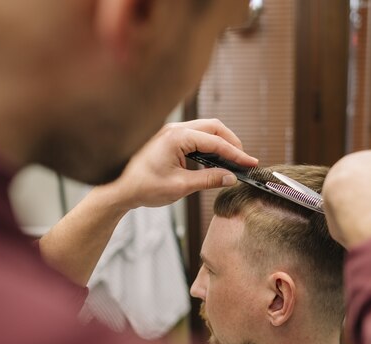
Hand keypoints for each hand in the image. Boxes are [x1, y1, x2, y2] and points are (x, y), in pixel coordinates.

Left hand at [100, 119, 257, 210]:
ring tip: (232, 160)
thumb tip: (230, 177)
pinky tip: (215, 160)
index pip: (215, 142)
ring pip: (206, 129)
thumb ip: (208, 180)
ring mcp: (172, 132)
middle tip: (243, 161)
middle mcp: (175, 129)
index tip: (251, 163)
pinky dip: (210, 145)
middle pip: (214, 127)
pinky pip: (196, 136)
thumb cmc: (144, 187)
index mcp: (177, 138)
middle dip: (232, 143)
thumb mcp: (180, 186)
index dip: (236, 153)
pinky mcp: (170, 139)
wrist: (119, 189)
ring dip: (221, 143)